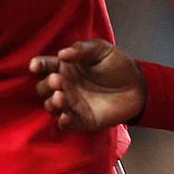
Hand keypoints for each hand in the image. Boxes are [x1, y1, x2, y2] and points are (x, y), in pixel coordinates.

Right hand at [29, 40, 145, 132]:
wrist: (138, 86)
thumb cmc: (117, 65)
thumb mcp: (101, 50)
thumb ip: (82, 49)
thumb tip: (63, 53)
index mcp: (65, 67)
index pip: (45, 66)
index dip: (38, 65)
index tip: (36, 65)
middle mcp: (65, 86)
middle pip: (44, 88)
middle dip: (46, 85)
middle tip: (57, 80)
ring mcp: (72, 104)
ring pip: (52, 106)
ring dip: (53, 103)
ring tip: (61, 96)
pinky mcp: (82, 120)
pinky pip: (67, 124)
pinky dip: (63, 122)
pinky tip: (65, 117)